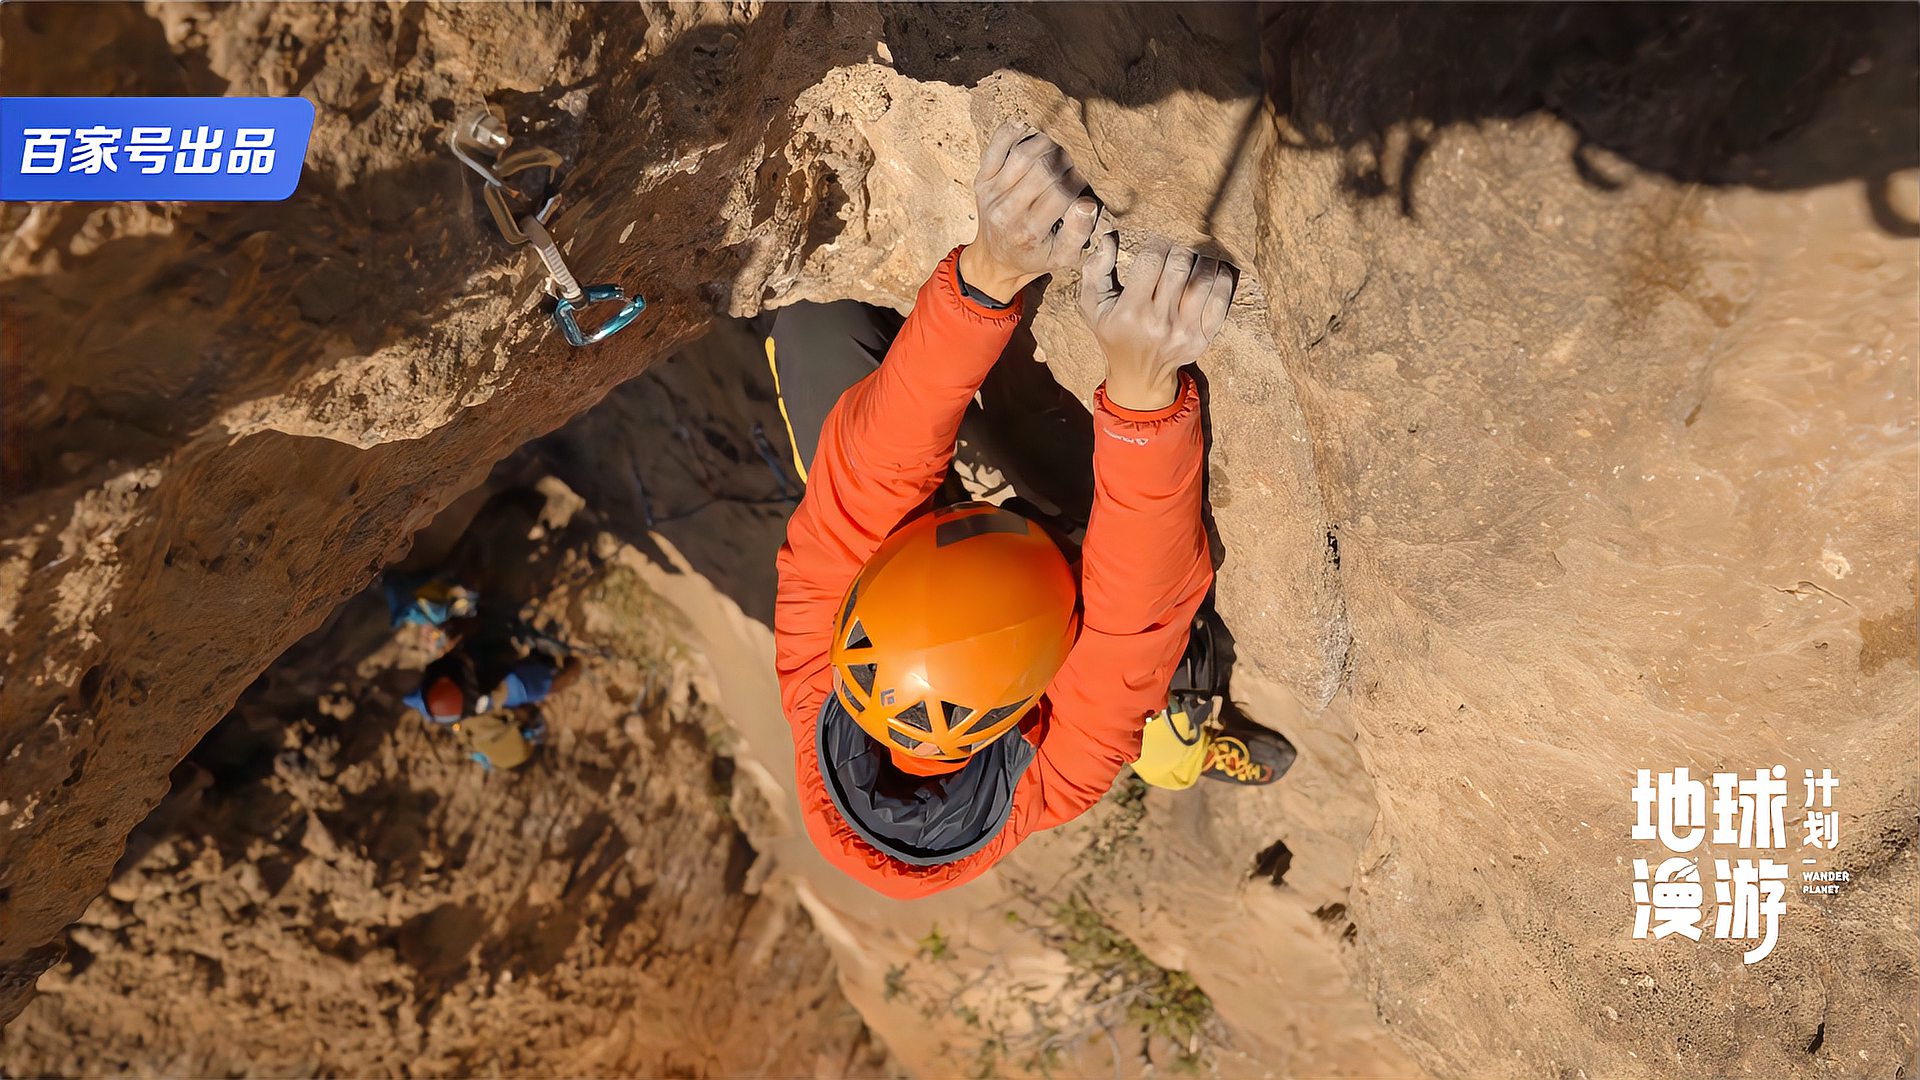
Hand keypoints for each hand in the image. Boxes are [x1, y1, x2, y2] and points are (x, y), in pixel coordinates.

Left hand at [960, 120, 1102, 303]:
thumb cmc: (1036, 255)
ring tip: (1059, 149)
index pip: (1062, 192)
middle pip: (1043, 169)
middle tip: (1075, 163)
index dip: (1079, 180)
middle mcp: (1007, 212)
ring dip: (1046, 144)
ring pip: (1023, 154)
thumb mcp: (1063, 257)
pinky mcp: (982, 180)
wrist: (996, 259)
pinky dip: (1011, 132)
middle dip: (1066, 160)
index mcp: (1029, 232)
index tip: (1086, 180)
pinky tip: (1027, 127)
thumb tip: (1088, 203)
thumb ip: (1079, 232)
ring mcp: (991, 194)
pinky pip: (995, 147)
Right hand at [1077, 232, 1235, 411]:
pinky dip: (1221, 278)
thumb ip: (1095, 270)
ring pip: (1203, 278)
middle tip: (1179, 243)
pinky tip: (1214, 269)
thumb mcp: (1093, 305)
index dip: (1157, 243)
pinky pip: (1220, 299)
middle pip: (1180, 264)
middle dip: (1181, 248)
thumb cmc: (1114, 332)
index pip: (1151, 260)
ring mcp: (1184, 331)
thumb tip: (1108, 238)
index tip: (1158, 240)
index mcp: (1130, 311)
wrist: (1139, 375)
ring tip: (1197, 253)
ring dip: (1203, 259)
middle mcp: (1158, 321)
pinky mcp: (1202, 337)